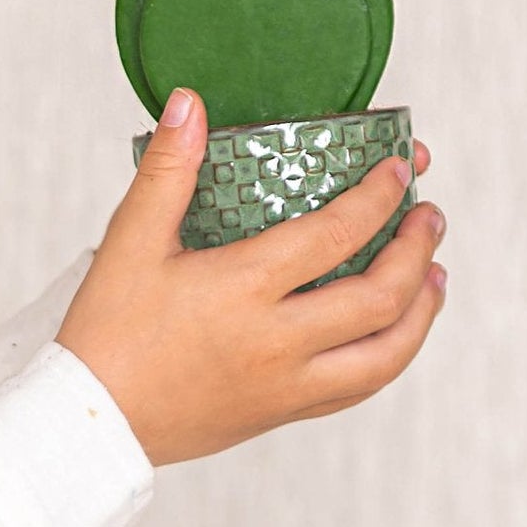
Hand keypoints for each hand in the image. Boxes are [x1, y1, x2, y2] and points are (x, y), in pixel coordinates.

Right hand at [55, 92, 445, 466]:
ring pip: (386, 354)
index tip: (399, 170)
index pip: (335, 234)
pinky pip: (357, 389)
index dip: (378, 197)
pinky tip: (394, 333)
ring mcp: (287, 384)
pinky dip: (389, 356)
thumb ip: (167, 169)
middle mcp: (278, 341)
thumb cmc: (107, 330)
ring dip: (422, 312)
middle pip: (380, 296)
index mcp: (244, 289)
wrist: (91, 423)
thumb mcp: (130, 241)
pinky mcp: (282, 412)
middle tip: (430, 216)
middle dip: (417, 250)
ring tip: (436, 276)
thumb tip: (190, 103)